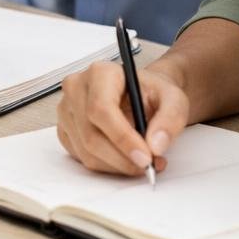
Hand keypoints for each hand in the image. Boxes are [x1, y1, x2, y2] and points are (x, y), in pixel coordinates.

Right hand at [58, 61, 188, 176]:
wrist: (141, 94)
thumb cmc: (152, 93)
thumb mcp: (174, 98)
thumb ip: (170, 118)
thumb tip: (155, 145)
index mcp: (100, 73)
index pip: (101, 109)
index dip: (122, 138)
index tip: (145, 157)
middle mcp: (76, 88)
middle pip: (91, 135)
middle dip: (122, 159)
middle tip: (148, 166)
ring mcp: (66, 109)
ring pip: (86, 151)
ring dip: (116, 166)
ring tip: (141, 162)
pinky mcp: (65, 129)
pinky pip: (81, 157)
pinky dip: (106, 166)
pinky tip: (123, 158)